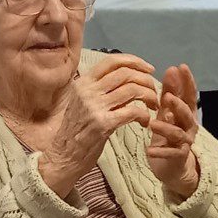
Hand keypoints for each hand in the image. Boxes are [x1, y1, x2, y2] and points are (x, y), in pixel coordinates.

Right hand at [39, 54, 158, 197]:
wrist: (63, 156)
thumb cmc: (76, 130)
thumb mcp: (83, 102)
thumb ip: (102, 89)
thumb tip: (128, 77)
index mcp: (83, 82)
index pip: (112, 61)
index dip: (135, 61)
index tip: (149, 69)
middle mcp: (87, 91)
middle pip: (126, 73)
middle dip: (146, 80)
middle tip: (154, 92)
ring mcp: (94, 107)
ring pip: (132, 90)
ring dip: (149, 96)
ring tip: (152, 107)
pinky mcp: (103, 124)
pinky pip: (133, 111)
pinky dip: (144, 115)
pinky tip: (145, 122)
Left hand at [148, 64, 200, 199]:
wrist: (172, 166)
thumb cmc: (168, 134)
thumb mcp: (167, 111)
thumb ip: (169, 92)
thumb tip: (171, 69)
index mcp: (187, 112)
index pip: (190, 94)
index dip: (187, 81)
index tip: (181, 67)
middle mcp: (189, 126)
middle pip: (187, 113)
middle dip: (178, 105)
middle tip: (168, 96)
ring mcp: (185, 142)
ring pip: (178, 133)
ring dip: (166, 128)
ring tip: (153, 124)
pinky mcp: (178, 157)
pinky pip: (171, 154)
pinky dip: (160, 152)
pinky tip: (149, 150)